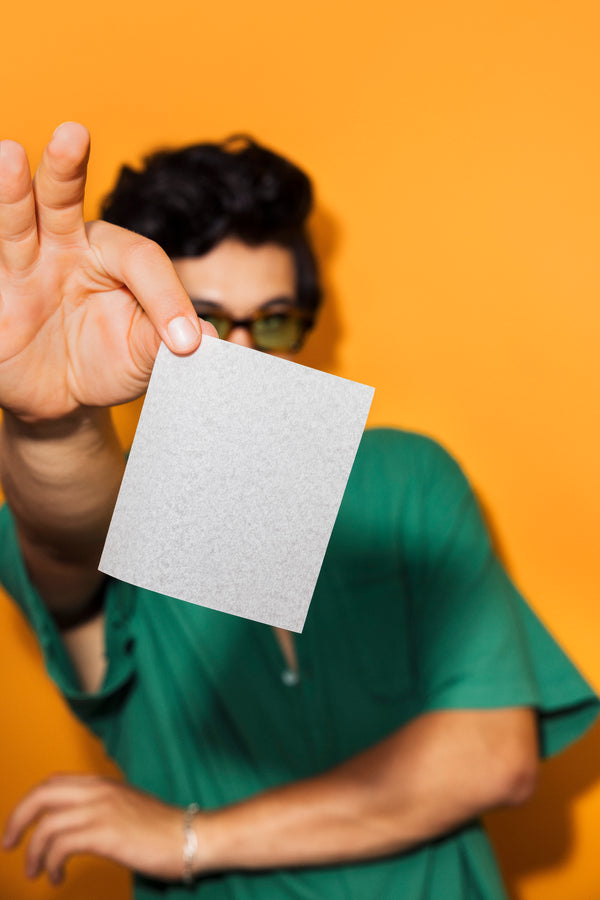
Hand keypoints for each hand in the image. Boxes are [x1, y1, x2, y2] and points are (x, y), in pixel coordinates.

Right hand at [0, 123, 214, 423]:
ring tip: (9, 156)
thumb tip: (209, 341)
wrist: (66, 397)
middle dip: (66, 167)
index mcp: (113, 255)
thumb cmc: (110, 360)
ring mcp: (24, 270)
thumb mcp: (146, 354)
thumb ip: (169, 342)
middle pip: (62, 200)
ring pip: (16, 224)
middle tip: (74, 134)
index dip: (167, 298)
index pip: (142, 259)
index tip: (185, 342)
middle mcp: (64, 248)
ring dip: (10, 192)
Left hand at [2, 774, 190, 884]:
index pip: (53, 782)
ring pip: (47, 823)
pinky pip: (61, 845)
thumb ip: (102, 809)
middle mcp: (99, 791)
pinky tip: (57, 876)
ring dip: (33, 852)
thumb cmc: (164, 830)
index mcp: (103, 784)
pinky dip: (52, 863)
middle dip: (17, 819)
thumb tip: (76, 825)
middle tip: (8, 844)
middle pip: (42, 794)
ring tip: (37, 871)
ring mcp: (102, 810)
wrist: (192, 836)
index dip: (30, 803)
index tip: (21, 826)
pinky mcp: (106, 833)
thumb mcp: (128, 808)